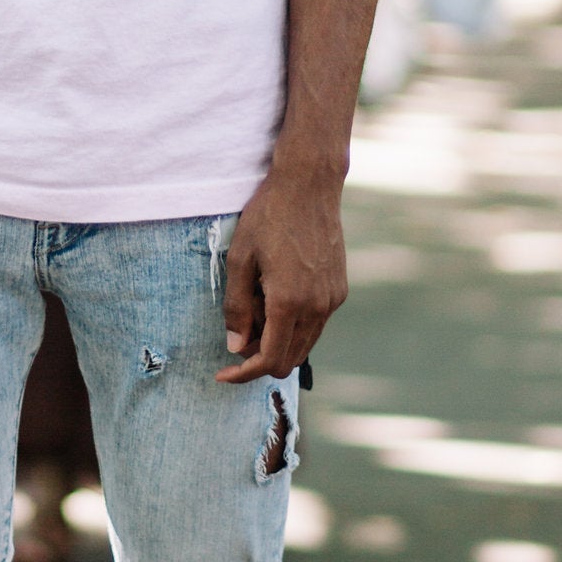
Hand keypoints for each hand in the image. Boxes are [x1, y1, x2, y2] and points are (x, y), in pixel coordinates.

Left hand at [217, 160, 346, 383]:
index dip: (243, 374)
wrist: (309, 186)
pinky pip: (315, 325)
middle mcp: (317, 308)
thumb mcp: (239, 259)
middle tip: (238, 334)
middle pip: (288, 360)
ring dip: (277, 341)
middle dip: (259, 358)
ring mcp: (332, 300)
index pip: (268, 360)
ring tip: (255, 306)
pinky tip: (275, 295)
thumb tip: (236, 346)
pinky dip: (293, 325)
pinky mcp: (339, 290)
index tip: (223, 374)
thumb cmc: (268, 217)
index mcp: (289, 302)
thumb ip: (236, 307)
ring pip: (304, 345)